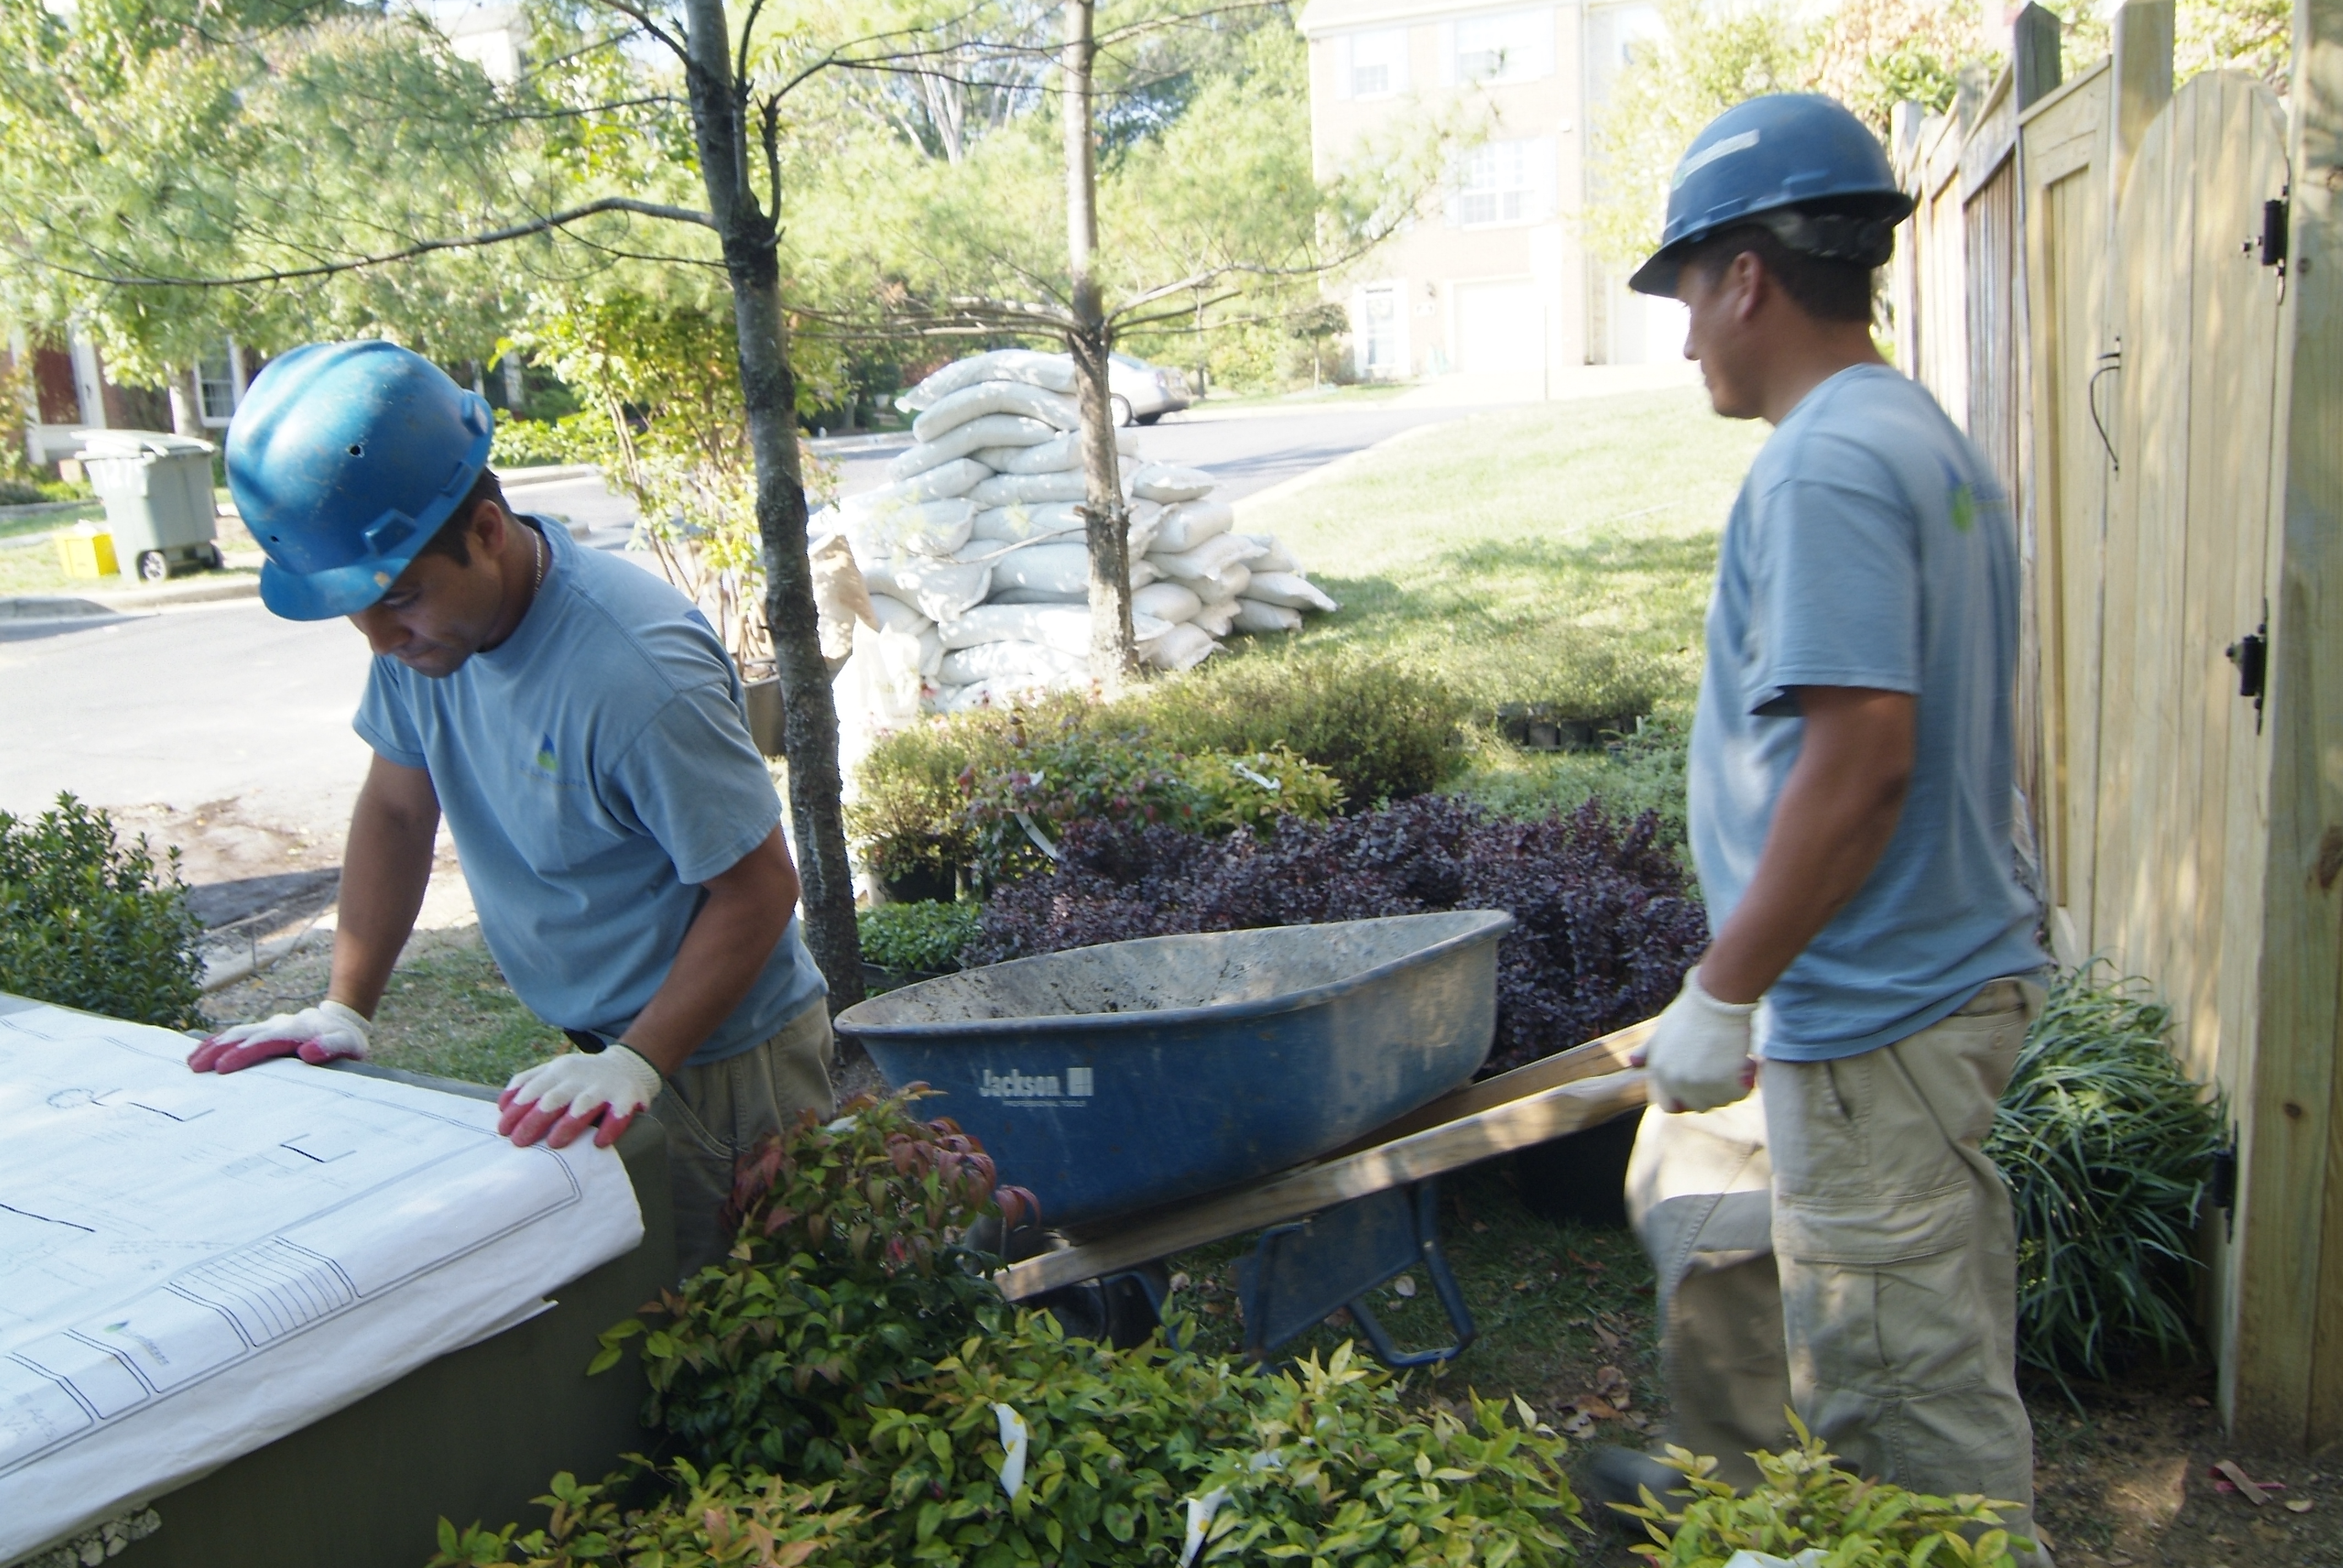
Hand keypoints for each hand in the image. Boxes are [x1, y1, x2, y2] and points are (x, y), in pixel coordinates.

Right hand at [188, 1000, 370, 1073]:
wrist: (341, 1021)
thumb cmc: (344, 1041)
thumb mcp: (346, 1045)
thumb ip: (331, 1048)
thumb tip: (308, 1053)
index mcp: (295, 1032)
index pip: (266, 1043)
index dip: (244, 1054)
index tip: (223, 1067)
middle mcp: (277, 1026)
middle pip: (243, 1036)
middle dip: (218, 1051)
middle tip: (196, 1067)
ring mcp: (267, 1026)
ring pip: (235, 1034)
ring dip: (212, 1046)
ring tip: (191, 1062)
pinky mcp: (262, 1030)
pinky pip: (235, 1035)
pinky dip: (215, 1042)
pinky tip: (198, 1051)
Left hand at [497, 1044, 662, 1149]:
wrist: (628, 1066)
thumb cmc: (581, 1076)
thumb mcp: (554, 1070)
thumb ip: (528, 1082)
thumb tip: (502, 1106)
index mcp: (559, 1070)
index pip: (533, 1089)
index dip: (516, 1110)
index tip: (503, 1131)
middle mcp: (580, 1077)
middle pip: (553, 1099)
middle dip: (533, 1121)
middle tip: (519, 1142)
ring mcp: (604, 1087)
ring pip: (583, 1105)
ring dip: (568, 1125)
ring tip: (554, 1144)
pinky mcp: (626, 1098)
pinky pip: (618, 1114)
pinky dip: (609, 1128)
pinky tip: (599, 1143)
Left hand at [1633, 968, 1757, 1112]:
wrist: (1716, 998)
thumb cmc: (1691, 1012)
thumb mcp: (1662, 1031)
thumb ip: (1648, 1051)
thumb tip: (1632, 1063)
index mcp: (1659, 1072)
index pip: (1670, 1105)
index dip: (1686, 1098)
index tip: (1701, 1085)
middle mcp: (1676, 1081)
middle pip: (1697, 1105)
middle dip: (1710, 1093)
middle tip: (1722, 1071)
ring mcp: (1699, 1083)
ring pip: (1719, 1102)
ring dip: (1728, 1089)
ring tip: (1733, 1063)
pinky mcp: (1723, 1081)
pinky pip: (1738, 1095)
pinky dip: (1745, 1084)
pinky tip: (1747, 1064)